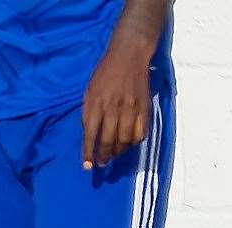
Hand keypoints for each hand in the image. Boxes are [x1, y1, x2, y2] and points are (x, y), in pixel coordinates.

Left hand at [81, 41, 151, 168]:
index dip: (89, 151)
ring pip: (125, 140)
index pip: (90, 133)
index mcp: (96, 102)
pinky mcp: (144, 110)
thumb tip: (90, 134)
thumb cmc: (105, 73)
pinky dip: (134, 142)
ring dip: (119, 151)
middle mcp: (113, 107)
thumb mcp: (90, 89)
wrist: (129, 57)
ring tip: (114, 155)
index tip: (87, 166)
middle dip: (104, 155)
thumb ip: (89, 111)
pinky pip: (140, 133)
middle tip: (102, 164)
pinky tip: (128, 143)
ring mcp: (131, 110)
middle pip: (108, 139)